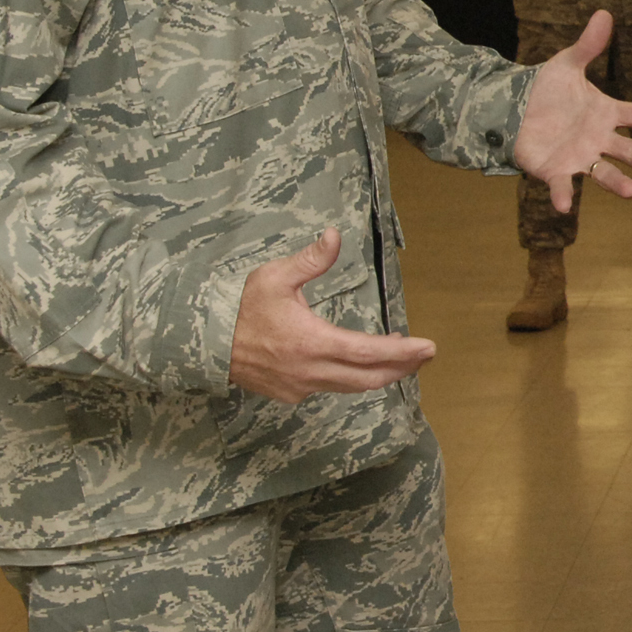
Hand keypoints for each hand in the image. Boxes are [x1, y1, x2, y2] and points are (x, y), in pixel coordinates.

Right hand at [229, 229, 434, 404]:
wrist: (203, 344)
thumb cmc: (240, 308)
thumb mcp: (274, 277)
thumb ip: (310, 259)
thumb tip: (335, 236)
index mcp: (311, 343)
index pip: (369, 353)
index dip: (403, 353)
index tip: (428, 348)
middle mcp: (310, 372)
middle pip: (369, 378)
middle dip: (402, 367)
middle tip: (425, 355)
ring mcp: (300, 388)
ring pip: (352, 387)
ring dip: (379, 373)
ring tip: (400, 357)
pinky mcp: (290, 394)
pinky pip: (330, 389)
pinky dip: (352, 377)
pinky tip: (358, 363)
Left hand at [514, 10, 631, 212]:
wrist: (515, 110)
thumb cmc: (546, 89)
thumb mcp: (566, 64)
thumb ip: (587, 45)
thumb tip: (604, 13)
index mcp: (605, 113)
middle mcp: (599, 139)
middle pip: (629, 150)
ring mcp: (580, 157)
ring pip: (604, 173)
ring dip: (617, 184)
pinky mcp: (556, 171)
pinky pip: (562, 185)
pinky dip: (563, 196)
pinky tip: (564, 205)